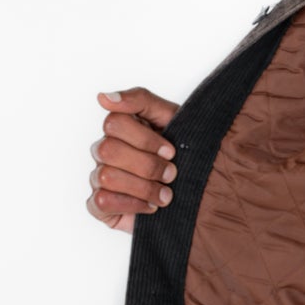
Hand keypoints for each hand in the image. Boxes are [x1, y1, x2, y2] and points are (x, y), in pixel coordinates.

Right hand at [87, 87, 180, 233]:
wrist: (205, 189)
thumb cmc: (185, 151)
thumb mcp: (172, 118)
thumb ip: (140, 100)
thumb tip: (105, 98)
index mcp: (121, 128)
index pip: (114, 123)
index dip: (145, 139)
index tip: (170, 151)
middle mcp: (106, 151)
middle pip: (108, 150)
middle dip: (147, 165)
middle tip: (171, 174)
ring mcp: (100, 178)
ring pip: (106, 176)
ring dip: (143, 187)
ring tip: (165, 194)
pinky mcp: (100, 205)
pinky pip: (100, 202)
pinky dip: (130, 205)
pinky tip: (150, 206)